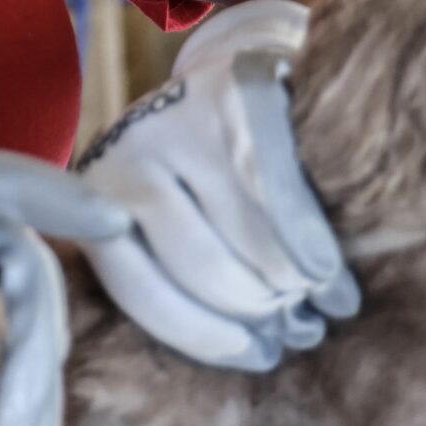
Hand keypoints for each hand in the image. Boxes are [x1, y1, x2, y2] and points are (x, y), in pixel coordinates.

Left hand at [75, 0, 358, 370]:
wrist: (226, 75)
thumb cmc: (193, 168)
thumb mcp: (161, 215)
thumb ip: (179, 273)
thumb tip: (251, 346)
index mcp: (100, 191)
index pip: (137, 286)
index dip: (197, 332)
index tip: (247, 350)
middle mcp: (127, 152)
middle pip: (203, 269)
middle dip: (255, 305)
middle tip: (285, 314)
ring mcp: (179, 123)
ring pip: (250, 241)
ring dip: (289, 282)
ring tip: (304, 289)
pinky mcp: (232, 103)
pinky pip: (283, 199)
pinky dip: (313, 247)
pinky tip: (325, 273)